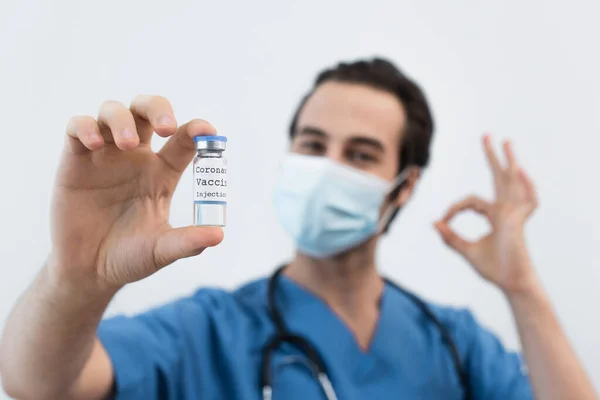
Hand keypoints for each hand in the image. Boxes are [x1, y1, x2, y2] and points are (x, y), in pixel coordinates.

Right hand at [50, 96, 222, 290]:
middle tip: (166, 128)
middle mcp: (137, 158)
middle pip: (148, 111)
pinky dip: (85, 127)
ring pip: (113, 112)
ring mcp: (105, 156)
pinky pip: (77, 127)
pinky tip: (95, 144)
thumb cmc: (129, 257)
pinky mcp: (75, 161)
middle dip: (158, 109)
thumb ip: (187, 242)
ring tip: (128, 145)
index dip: (197, 129)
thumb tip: (218, 235)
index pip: (183, 140)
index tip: (207, 131)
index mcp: (163, 173)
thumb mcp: (161, 250)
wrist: (88, 272)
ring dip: (122, 119)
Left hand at [434, 135, 538, 293]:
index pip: (470, 200)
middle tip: (486, 135)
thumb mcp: (466, 250)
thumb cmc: (493, 268)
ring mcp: (514, 214)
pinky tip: (518, 170)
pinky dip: (526, 186)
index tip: (442, 221)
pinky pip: (527, 201)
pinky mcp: (518, 222)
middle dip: (492, 156)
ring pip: (512, 181)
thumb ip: (450, 237)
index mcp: (494, 215)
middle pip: (498, 177)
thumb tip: (433, 223)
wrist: (509, 283)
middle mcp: (505, 210)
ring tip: (505, 141)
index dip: (453, 208)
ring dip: (509, 160)